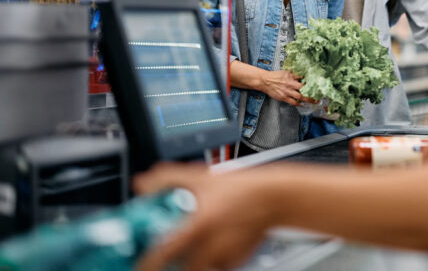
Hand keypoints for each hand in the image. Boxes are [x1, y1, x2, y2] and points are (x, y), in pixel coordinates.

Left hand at [135, 163, 269, 270]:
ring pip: (200, 268)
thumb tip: (142, 184)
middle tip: (169, 256)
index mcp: (199, 225)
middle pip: (182, 268)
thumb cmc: (242, 187)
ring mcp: (224, 255)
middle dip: (175, 264)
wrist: (275, 197)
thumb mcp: (202, 177)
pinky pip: (218, 267)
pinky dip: (212, 260)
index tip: (139, 266)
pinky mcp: (236, 261)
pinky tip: (216, 242)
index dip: (147, 264)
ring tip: (197, 245)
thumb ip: (168, 178)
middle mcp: (211, 245)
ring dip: (194, 262)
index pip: (162, 254)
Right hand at [258, 70, 316, 106]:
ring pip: (300, 97)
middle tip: (319, 94)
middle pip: (304, 88)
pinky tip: (303, 104)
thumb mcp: (286, 72)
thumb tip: (304, 75)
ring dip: (308, 99)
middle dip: (312, 92)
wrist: (265, 81)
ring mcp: (287, 91)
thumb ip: (295, 74)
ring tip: (314, 101)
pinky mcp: (283, 97)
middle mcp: (290, 84)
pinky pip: (293, 102)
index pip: (303, 79)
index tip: (318, 84)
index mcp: (291, 77)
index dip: (311, 82)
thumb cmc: (276, 76)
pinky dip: (298, 104)